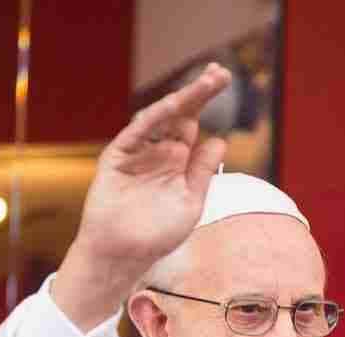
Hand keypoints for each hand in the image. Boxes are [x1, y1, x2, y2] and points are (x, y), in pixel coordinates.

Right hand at [53, 63, 231, 330]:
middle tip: (221, 73)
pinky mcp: (118, 158)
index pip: (194, 123)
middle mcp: (157, 151)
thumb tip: (220, 140)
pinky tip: (174, 106)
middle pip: (180, 114)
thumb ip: (202, 172)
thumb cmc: (157, 235)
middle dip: (199, 93)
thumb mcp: (191, 202)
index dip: (207, 102)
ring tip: (205, 84)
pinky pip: (137, 133)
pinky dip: (154, 118)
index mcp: (176, 160)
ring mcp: (137, 152)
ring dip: (181, 100)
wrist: (124, 255)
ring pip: (160, 118)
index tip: (226, 79)